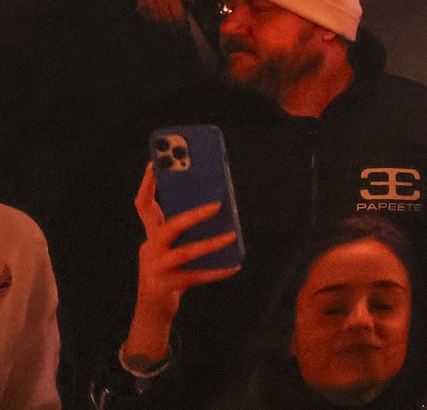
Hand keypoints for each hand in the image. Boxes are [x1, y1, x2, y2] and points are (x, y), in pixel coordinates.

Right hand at [124, 166, 240, 364]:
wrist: (153, 310)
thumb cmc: (169, 270)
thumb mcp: (171, 246)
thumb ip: (184, 228)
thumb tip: (217, 204)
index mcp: (151, 234)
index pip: (144, 206)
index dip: (147, 185)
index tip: (154, 164)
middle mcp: (149, 249)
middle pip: (168, 227)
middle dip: (192, 215)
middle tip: (217, 205)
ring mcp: (155, 269)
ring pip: (184, 253)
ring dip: (210, 244)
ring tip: (232, 235)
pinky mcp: (165, 286)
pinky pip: (195, 276)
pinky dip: (216, 271)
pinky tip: (234, 266)